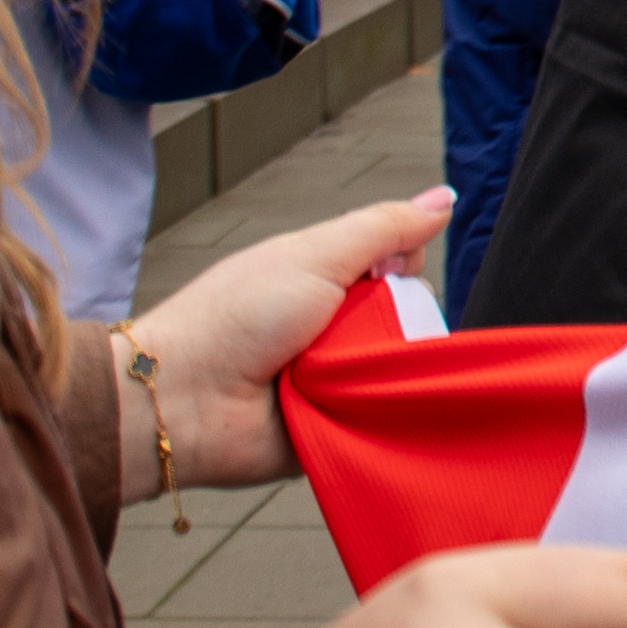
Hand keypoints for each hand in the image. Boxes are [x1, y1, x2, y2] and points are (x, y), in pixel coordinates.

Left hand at [121, 184, 446, 495]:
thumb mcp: (314, 257)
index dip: (405, 269)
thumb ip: (382, 229)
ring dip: (391, 372)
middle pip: (408, 319)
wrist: (182, 401)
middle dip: (403, 325)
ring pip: (401, 371)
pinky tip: (377, 411)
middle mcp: (333, 329)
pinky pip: (384, 421)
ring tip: (360, 377)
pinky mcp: (335, 429)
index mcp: (324, 280)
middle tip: (365, 334)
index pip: (399, 267)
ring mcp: (334, 380)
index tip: (387, 276)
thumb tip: (445, 198)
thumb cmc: (234, 319)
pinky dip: (384, 416)